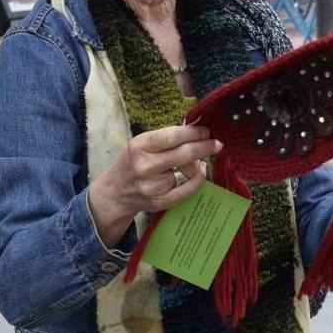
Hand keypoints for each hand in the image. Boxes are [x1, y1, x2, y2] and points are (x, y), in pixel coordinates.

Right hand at [88, 125, 220, 247]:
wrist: (116, 192)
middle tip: (216, 144)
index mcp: (140, 146)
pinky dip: (198, 179)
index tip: (207, 131)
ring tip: (197, 160)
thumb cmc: (134, 162)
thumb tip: (199, 131)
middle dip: (205, 147)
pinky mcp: (160, 202)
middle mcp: (145, 166)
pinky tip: (198, 172)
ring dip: (198, 163)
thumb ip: (167, 138)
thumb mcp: (143, 144)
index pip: (174, 136)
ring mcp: (153, 186)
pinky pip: (189, 189)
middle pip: (186, 154)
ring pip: (189, 171)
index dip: (195, 132)